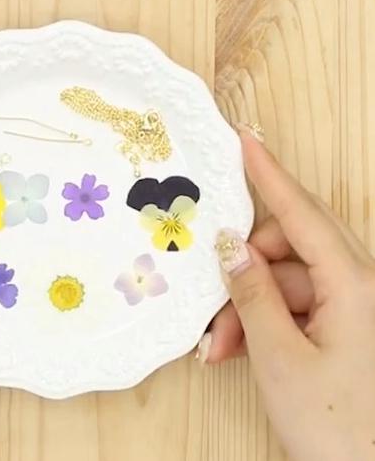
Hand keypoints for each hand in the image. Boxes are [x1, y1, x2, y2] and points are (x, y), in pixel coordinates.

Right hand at [205, 132, 374, 460]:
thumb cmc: (336, 426)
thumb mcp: (280, 357)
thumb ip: (253, 295)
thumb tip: (229, 247)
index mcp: (354, 286)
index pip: (303, 215)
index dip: (270, 176)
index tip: (245, 142)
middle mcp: (357, 287)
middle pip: (289, 249)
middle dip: (244, 270)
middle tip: (211, 305)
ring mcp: (349, 307)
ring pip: (283, 283)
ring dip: (246, 309)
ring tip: (220, 348)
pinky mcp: (340, 326)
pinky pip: (291, 306)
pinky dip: (260, 323)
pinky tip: (236, 351)